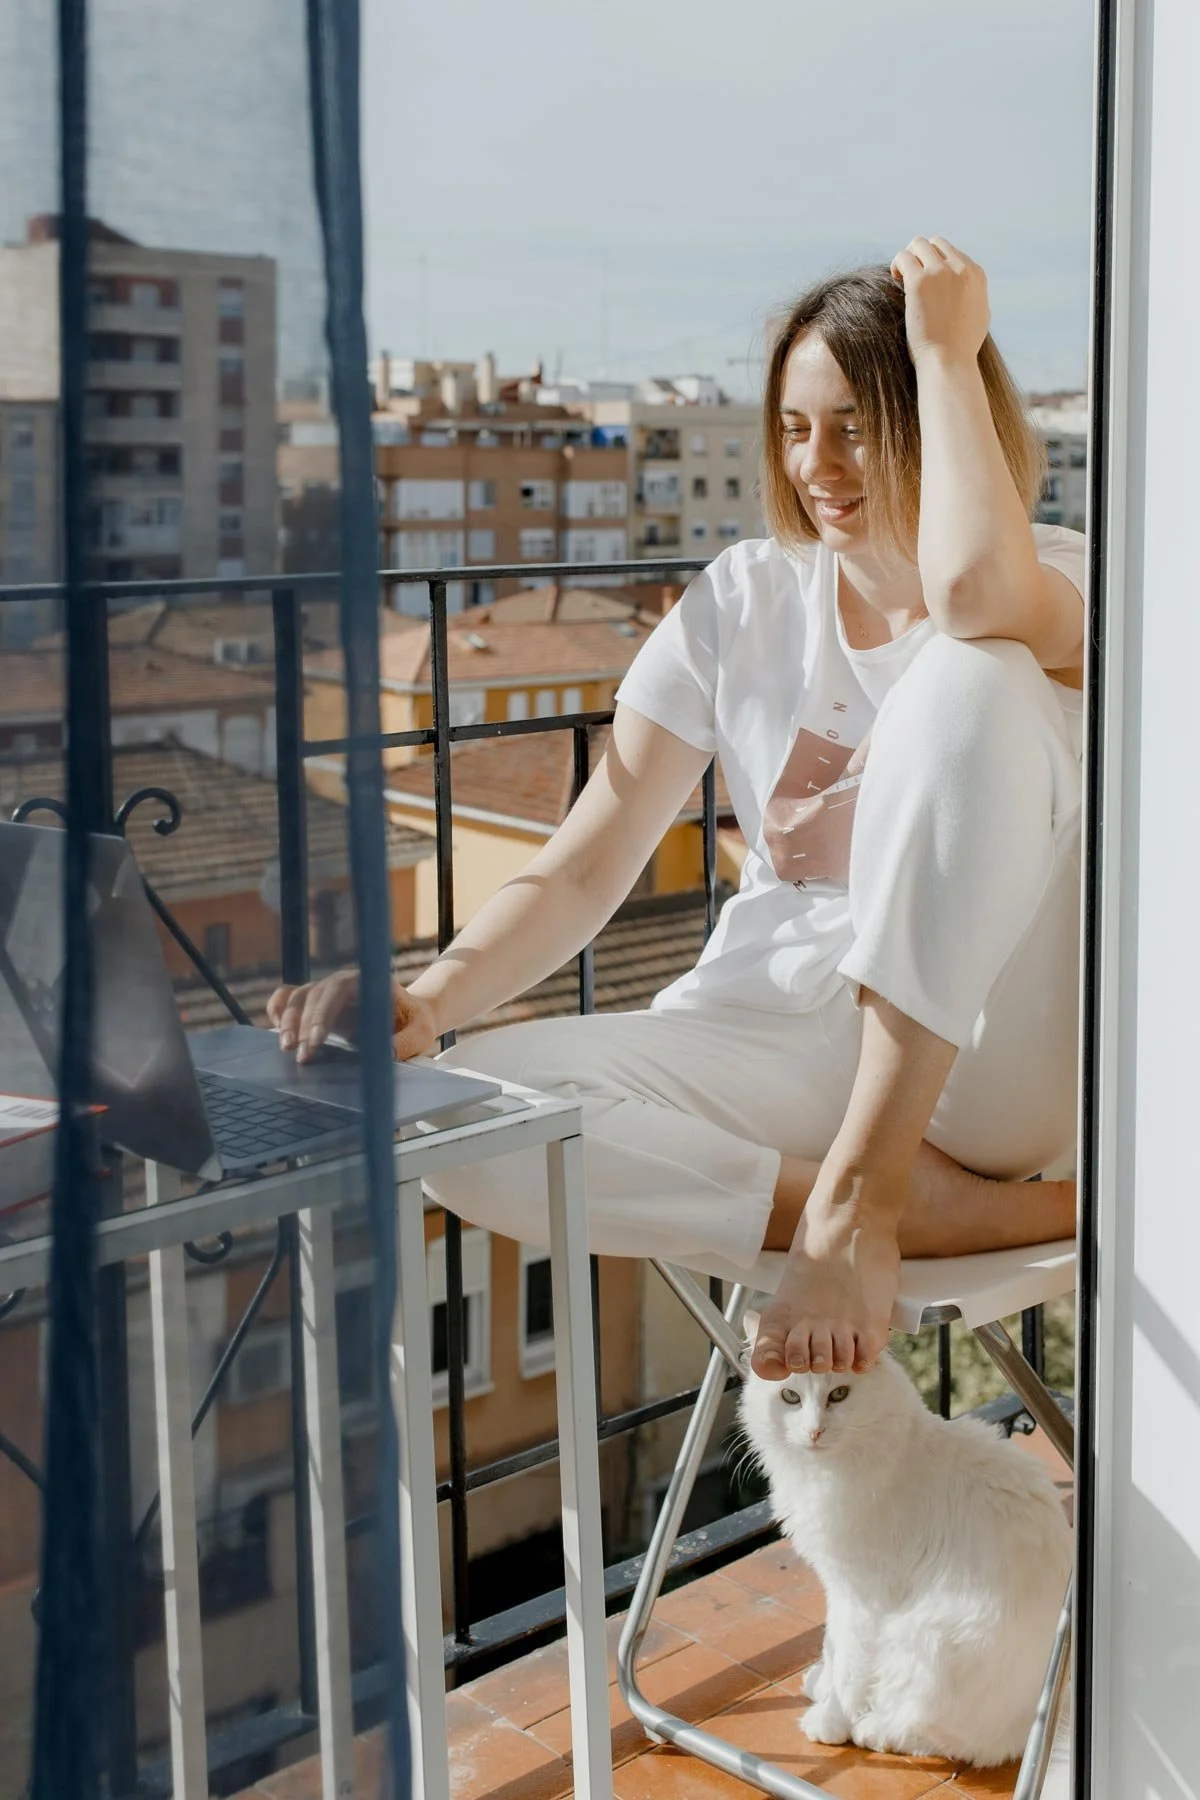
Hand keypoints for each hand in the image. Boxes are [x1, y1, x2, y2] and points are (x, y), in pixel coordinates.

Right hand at [266, 970, 440, 1062]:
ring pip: (297, 998)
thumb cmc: (416, 1023)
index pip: (338, 988)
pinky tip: (274, 1029)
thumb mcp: (420, 1033)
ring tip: (285, 1049)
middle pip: (313, 995)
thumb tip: (386, 1052)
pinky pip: (289, 999)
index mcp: (369, 981)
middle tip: (301, 1056)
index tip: (315, 1040)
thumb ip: (405, 1042)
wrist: (411, 1017)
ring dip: (287, 1021)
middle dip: (302, 1025)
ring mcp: (327, 991)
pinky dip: (277, 1009)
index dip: (323, 1012)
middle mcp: (344, 982)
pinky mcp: (317, 1004)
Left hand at [890, 236, 989, 364]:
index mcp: (976, 274)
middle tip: (911, 275)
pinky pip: (903, 257)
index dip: (936, 264)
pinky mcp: (919, 281)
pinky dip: (897, 264)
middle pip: (936, 243)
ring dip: (908, 257)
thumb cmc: (961, 348)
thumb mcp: (979, 315)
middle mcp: (961, 268)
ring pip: (918, 244)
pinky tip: (895, 279)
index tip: (927, 281)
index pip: (953, 253)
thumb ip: (974, 294)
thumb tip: (967, 287)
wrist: (948, 361)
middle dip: (921, 255)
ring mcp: (940, 272)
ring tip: (901, 276)